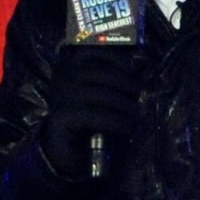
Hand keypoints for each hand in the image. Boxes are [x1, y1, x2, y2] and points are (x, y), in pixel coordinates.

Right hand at [39, 45, 140, 177]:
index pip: (88, 51)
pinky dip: (115, 121)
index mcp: (69, 68)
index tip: (131, 68)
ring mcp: (60, 96)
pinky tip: (126, 127)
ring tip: (136, 114)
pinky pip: (95, 115)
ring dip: (124, 104)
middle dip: (124, 84)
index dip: (112, 57)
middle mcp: (62, 78)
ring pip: (100, 94)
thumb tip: (139, 70)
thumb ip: (115, 82)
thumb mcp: (102, 96)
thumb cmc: (90, 118)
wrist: (66, 148)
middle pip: (99, 73)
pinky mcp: (61, 116)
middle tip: (138, 97)